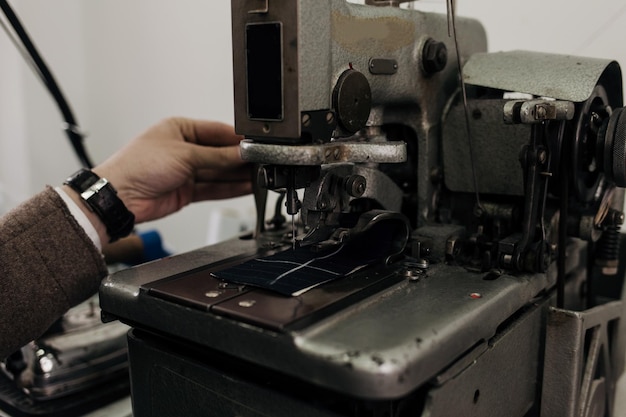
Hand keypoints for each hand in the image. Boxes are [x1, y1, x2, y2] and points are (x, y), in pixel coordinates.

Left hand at [93, 117, 251, 223]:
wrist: (121, 197)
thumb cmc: (138, 166)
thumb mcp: (185, 155)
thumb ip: (217, 156)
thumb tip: (241, 153)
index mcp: (181, 129)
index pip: (217, 132)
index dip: (238, 139)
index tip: (257, 145)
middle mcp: (184, 149)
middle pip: (220, 153)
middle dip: (240, 159)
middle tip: (263, 162)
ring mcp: (186, 171)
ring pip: (219, 173)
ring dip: (238, 176)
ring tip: (260, 176)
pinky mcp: (187, 191)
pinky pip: (214, 188)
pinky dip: (230, 189)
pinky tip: (246, 187)